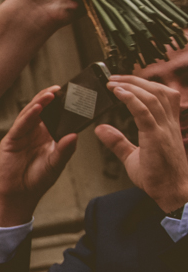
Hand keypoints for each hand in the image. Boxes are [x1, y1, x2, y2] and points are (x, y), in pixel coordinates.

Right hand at [0, 86, 78, 227]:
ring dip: (41, 102)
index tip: (74, 95)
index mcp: (47, 137)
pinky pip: (21, 124)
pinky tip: (38, 107)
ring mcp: (22, 135)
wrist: (18, 195)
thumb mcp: (55, 165)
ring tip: (52, 93)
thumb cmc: (37, 181)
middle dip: (52, 99)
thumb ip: (65, 150)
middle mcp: (35, 133)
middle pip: (43, 111)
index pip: (56, 117)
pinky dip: (29, 115)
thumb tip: (75, 135)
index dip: (63, 106)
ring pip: (31, 113)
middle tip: (63, 88)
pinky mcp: (11, 139)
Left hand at [102, 76, 187, 211]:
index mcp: (166, 126)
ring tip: (113, 82)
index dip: (145, 85)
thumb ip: (118, 142)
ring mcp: (164, 130)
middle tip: (114, 77)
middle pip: (157, 91)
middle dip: (136, 81)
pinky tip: (118, 92)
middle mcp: (168, 124)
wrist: (173, 194)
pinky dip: (131, 99)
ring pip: (152, 97)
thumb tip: (100, 129)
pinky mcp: (157, 137)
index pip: (161, 97)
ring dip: (131, 86)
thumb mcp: (133, 156)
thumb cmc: (157, 177)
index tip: (125, 81)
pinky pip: (145, 112)